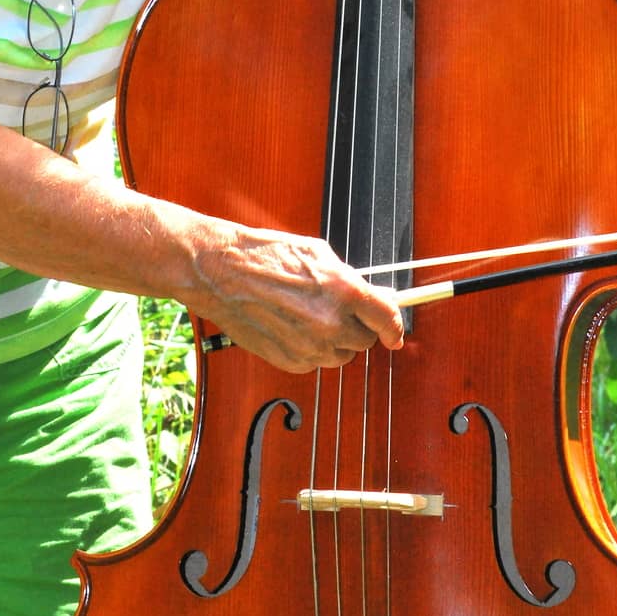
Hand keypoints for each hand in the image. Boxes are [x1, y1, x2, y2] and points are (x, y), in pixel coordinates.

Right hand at [184, 218, 404, 373]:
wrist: (221, 272)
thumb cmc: (265, 255)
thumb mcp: (317, 254)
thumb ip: (350, 280)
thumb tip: (375, 297)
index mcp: (344, 291)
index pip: (388, 319)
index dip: (395, 327)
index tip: (395, 334)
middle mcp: (331, 323)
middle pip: (364, 340)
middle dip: (356, 326)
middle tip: (335, 309)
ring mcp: (311, 347)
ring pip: (340, 354)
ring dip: (333, 340)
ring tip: (306, 314)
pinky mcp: (291, 361)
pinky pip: (315, 361)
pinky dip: (310, 348)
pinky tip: (290, 325)